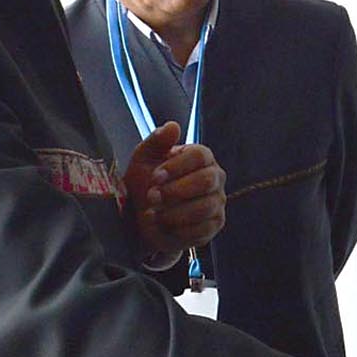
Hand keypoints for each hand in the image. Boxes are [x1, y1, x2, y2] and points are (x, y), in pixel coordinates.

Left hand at [123, 121, 226, 255]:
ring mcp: (217, 202)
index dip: (177, 166)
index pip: (200, 156)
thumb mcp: (144, 159)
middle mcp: (215, 178)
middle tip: (152, 197)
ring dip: (174, 212)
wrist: (140, 217)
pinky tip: (164, 226)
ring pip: (204, 207)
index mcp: (201, 157)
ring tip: (154, 214)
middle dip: (175, 191)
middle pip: (206, 181)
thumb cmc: (145, 183)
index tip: (155, 177)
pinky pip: (202, 229)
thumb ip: (157, 141)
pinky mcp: (214, 225)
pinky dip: (178, 229)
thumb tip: (173, 126)